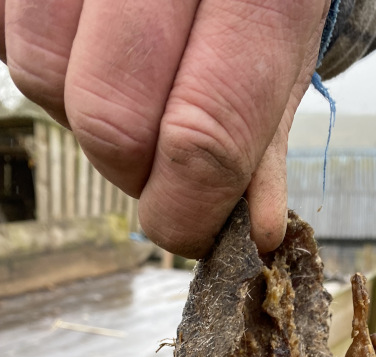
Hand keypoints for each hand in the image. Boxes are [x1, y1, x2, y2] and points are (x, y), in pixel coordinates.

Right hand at [1, 0, 329, 256]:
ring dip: (80, 111)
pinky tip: (90, 43)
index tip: (188, 226)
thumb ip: (261, 138)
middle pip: (111, 120)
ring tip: (127, 80)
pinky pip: (7, 35)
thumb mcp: (279, 45)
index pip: (205, 137)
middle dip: (131, 169)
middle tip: (157, 154)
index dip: (187, 210)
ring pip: (41, 75)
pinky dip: (46, 62)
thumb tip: (254, 232)